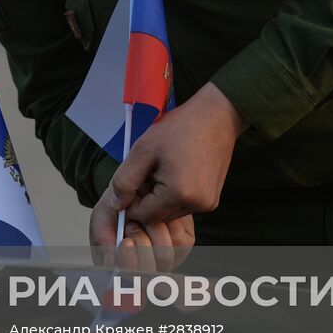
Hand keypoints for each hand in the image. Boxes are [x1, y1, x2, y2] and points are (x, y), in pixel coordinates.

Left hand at [88, 82, 245, 249]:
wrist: (216, 116)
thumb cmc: (179, 128)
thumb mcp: (143, 150)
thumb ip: (124, 181)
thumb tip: (116, 206)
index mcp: (179, 194)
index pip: (143, 216)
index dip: (132, 199)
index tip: (136, 176)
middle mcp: (198, 205)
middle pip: (158, 216)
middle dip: (147, 197)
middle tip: (150, 169)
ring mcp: (208, 204)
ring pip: (170, 212)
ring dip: (160, 196)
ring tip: (164, 168)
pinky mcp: (213, 200)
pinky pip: (184, 205)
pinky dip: (174, 193)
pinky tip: (176, 171)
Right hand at [90, 215, 194, 272]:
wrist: (140, 186)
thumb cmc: (118, 206)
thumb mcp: (103, 216)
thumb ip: (101, 238)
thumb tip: (109, 263)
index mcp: (122, 265)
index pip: (129, 280)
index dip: (128, 265)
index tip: (125, 242)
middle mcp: (145, 267)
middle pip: (148, 272)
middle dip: (140, 244)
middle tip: (131, 223)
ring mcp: (164, 259)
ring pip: (164, 256)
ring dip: (153, 231)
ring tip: (143, 217)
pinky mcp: (182, 245)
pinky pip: (180, 242)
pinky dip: (168, 225)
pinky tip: (158, 216)